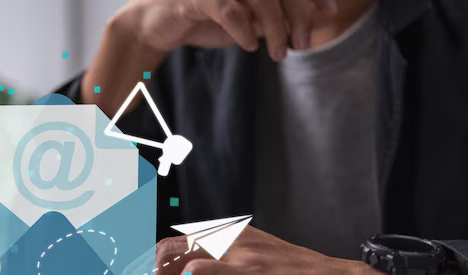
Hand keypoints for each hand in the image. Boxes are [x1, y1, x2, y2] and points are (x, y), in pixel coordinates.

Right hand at [118, 0, 337, 60]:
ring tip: (277, 53)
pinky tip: (249, 46)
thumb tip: (321, 15)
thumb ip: (279, 15)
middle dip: (299, 13)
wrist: (159, 22)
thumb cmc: (206, 17)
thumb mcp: (249, 18)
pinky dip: (243, 29)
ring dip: (275, 27)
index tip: (326, 15)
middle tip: (303, 42)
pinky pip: (228, 9)